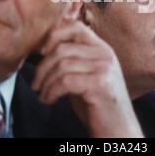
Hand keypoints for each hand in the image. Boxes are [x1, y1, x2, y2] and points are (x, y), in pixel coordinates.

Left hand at [32, 17, 142, 137]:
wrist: (118, 128)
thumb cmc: (97, 103)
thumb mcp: (85, 74)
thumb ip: (72, 59)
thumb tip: (44, 48)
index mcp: (102, 48)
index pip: (75, 27)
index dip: (54, 36)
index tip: (41, 52)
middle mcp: (105, 54)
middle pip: (63, 48)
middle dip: (43, 66)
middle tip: (36, 83)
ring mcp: (104, 68)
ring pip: (62, 65)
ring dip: (45, 82)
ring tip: (43, 94)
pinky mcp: (99, 83)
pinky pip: (65, 81)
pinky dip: (51, 91)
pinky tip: (49, 100)